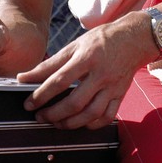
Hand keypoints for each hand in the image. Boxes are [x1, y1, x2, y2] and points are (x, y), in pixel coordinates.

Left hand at [17, 19, 145, 129]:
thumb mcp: (75, 44)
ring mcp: (112, 86)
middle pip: (75, 101)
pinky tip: (80, 123)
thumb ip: (52, 62)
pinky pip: (107, 116)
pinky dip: (92, 124)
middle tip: (39, 116)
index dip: (41, 93)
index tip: (29, 103)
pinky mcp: (120, 95)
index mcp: (86, 57)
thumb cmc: (101, 39)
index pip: (59, 80)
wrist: (133, 38)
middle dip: (54, 113)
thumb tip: (28, 76)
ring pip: (90, 113)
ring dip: (70, 123)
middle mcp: (100, 74)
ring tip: (56, 123)